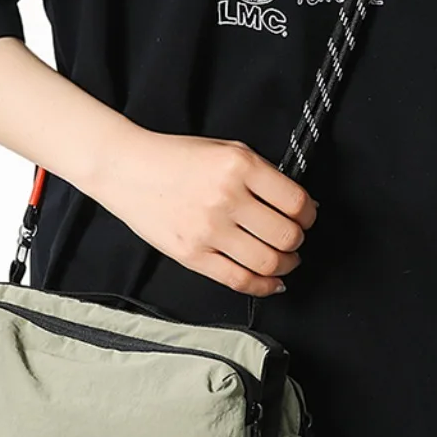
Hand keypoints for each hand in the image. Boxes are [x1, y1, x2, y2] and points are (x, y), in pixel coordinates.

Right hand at [91, 126, 317, 297]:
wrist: (127, 168)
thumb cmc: (177, 157)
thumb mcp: (228, 149)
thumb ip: (265, 174)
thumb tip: (302, 206)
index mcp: (240, 166)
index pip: (296, 202)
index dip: (310, 214)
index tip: (307, 217)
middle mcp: (226, 198)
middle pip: (286, 235)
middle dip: (298, 241)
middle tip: (295, 238)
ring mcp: (208, 230)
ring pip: (268, 262)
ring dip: (286, 265)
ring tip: (285, 259)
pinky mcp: (192, 255)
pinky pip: (239, 280)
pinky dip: (264, 286)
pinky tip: (271, 282)